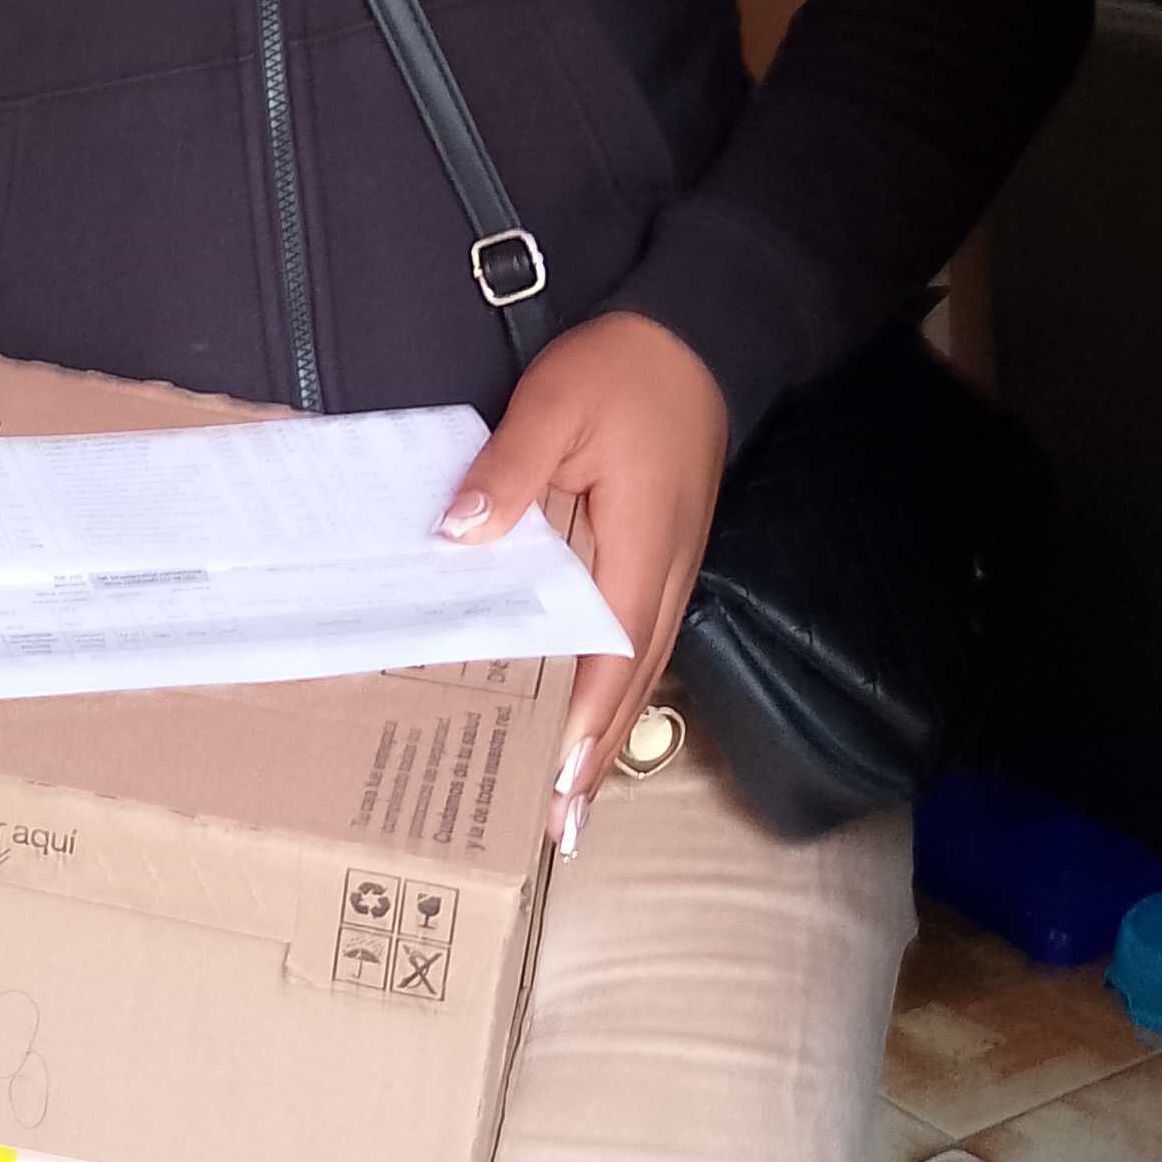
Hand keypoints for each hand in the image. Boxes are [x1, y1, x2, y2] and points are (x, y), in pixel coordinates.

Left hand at [435, 311, 728, 855]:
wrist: (700, 333)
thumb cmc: (625, 368)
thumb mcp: (555, 403)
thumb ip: (508, 470)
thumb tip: (462, 533)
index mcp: (643, 542)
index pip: (613, 647)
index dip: (585, 718)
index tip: (556, 777)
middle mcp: (668, 571)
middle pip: (633, 681)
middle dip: (596, 757)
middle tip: (557, 828)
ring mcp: (675, 569)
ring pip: (642, 670)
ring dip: (608, 738)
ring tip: (571, 803)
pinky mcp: (667, 559)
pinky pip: (642, 643)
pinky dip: (618, 695)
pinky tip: (591, 724)